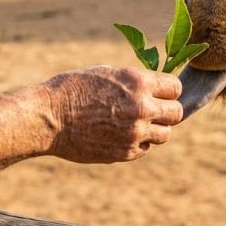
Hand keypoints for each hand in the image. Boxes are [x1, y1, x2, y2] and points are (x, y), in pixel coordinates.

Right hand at [43, 66, 182, 162]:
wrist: (49, 117)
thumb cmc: (73, 89)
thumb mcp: (108, 72)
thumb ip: (135, 81)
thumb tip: (155, 88)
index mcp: (139, 82)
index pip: (175, 88)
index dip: (168, 90)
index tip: (161, 93)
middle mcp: (142, 107)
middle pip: (176, 112)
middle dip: (167, 110)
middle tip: (154, 111)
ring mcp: (135, 132)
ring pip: (165, 134)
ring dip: (155, 129)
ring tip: (136, 124)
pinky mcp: (125, 152)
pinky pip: (145, 148)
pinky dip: (138, 143)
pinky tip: (120, 135)